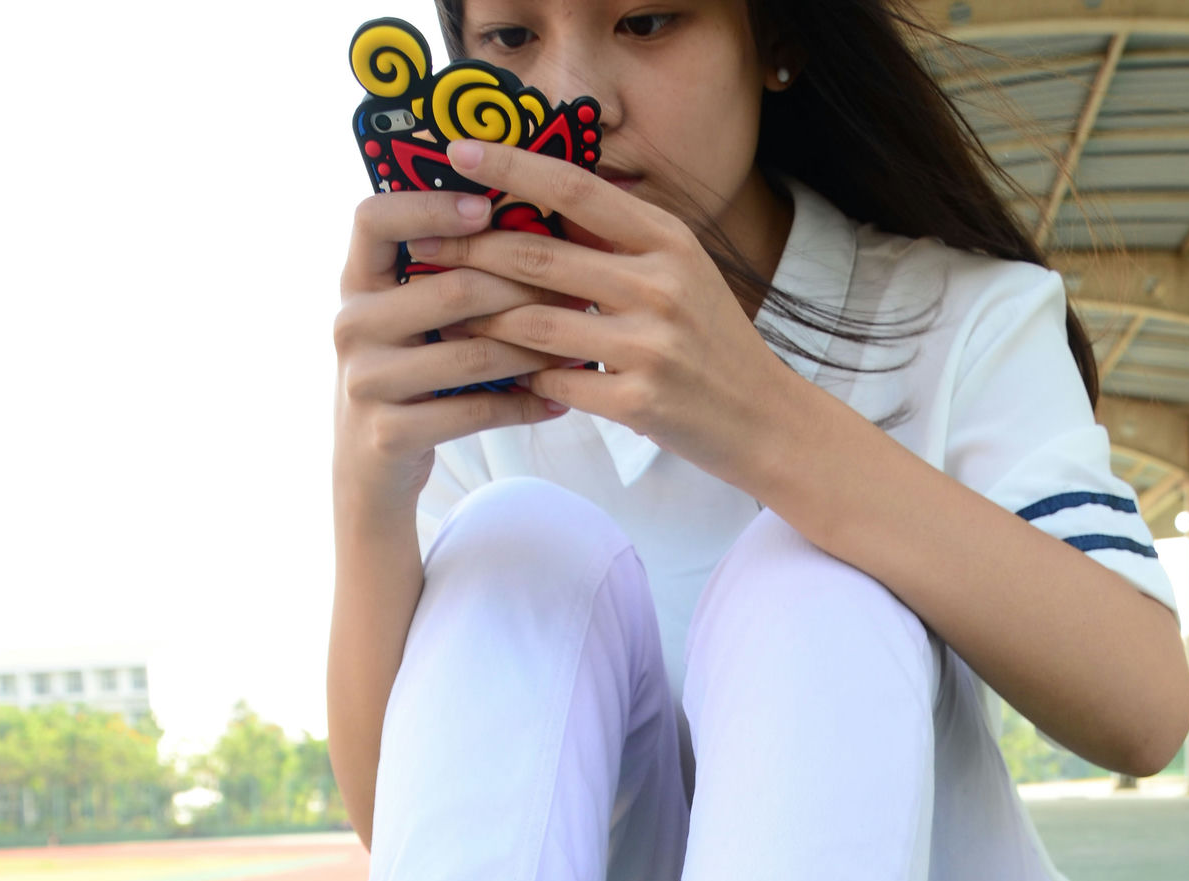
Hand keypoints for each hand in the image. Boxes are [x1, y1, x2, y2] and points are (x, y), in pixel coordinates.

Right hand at [333, 188, 589, 512]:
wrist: (369, 476)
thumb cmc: (405, 383)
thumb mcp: (404, 325)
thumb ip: (438, 281)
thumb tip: (532, 234)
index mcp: (355, 284)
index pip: (373, 217)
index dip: (429, 205)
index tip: (485, 208)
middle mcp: (352, 325)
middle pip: (451, 289)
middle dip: (523, 292)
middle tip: (575, 293)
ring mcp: (366, 380)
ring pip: (471, 353)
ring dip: (534, 352)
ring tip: (578, 349)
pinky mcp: (389, 433)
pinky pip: (474, 412)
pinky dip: (523, 406)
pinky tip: (557, 401)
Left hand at [422, 138, 800, 489]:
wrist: (763, 420)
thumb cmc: (710, 343)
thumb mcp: (678, 273)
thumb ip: (618, 244)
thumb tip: (540, 208)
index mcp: (666, 241)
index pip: (576, 189)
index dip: (513, 168)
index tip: (460, 153)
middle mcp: (659, 285)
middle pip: (541, 259)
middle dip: (471, 252)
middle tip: (425, 247)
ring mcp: (649, 345)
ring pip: (537, 325)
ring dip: (486, 323)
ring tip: (449, 316)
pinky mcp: (639, 401)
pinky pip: (558, 383)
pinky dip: (527, 380)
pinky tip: (506, 378)